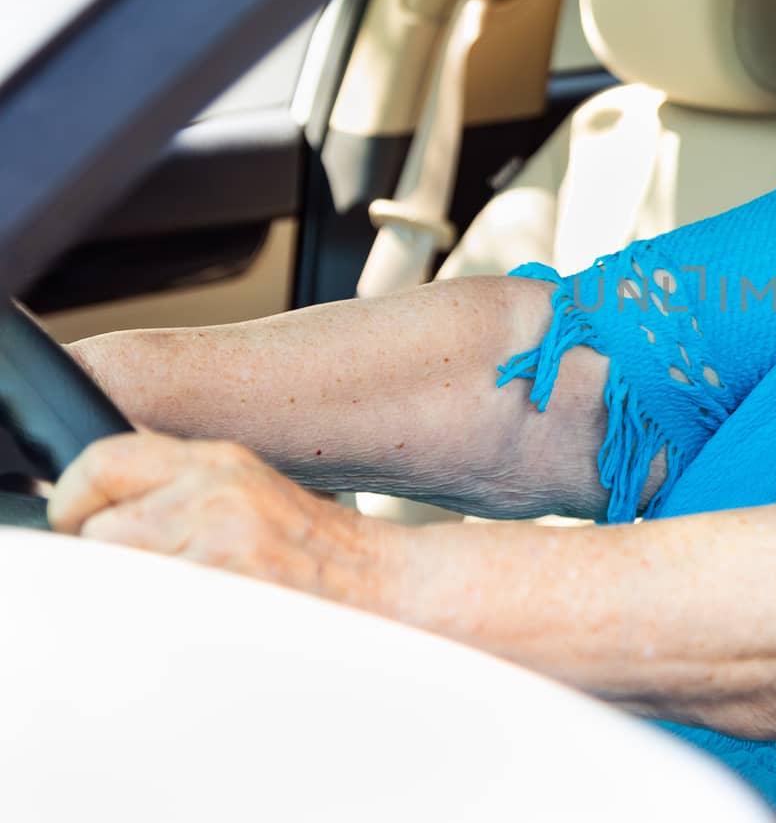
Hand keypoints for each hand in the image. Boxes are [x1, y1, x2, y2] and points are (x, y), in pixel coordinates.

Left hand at [47, 432, 394, 606]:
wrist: (392, 584)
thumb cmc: (324, 557)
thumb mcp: (252, 498)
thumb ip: (183, 494)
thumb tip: (105, 517)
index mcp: (221, 460)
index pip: (104, 460)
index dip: (76, 501)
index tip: (82, 527)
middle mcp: (217, 488)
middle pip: (98, 526)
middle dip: (108, 560)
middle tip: (143, 577)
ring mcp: (222, 535)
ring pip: (120, 570)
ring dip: (141, 594)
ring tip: (194, 600)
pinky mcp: (229, 581)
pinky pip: (154, 607)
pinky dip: (168, 622)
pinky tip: (215, 617)